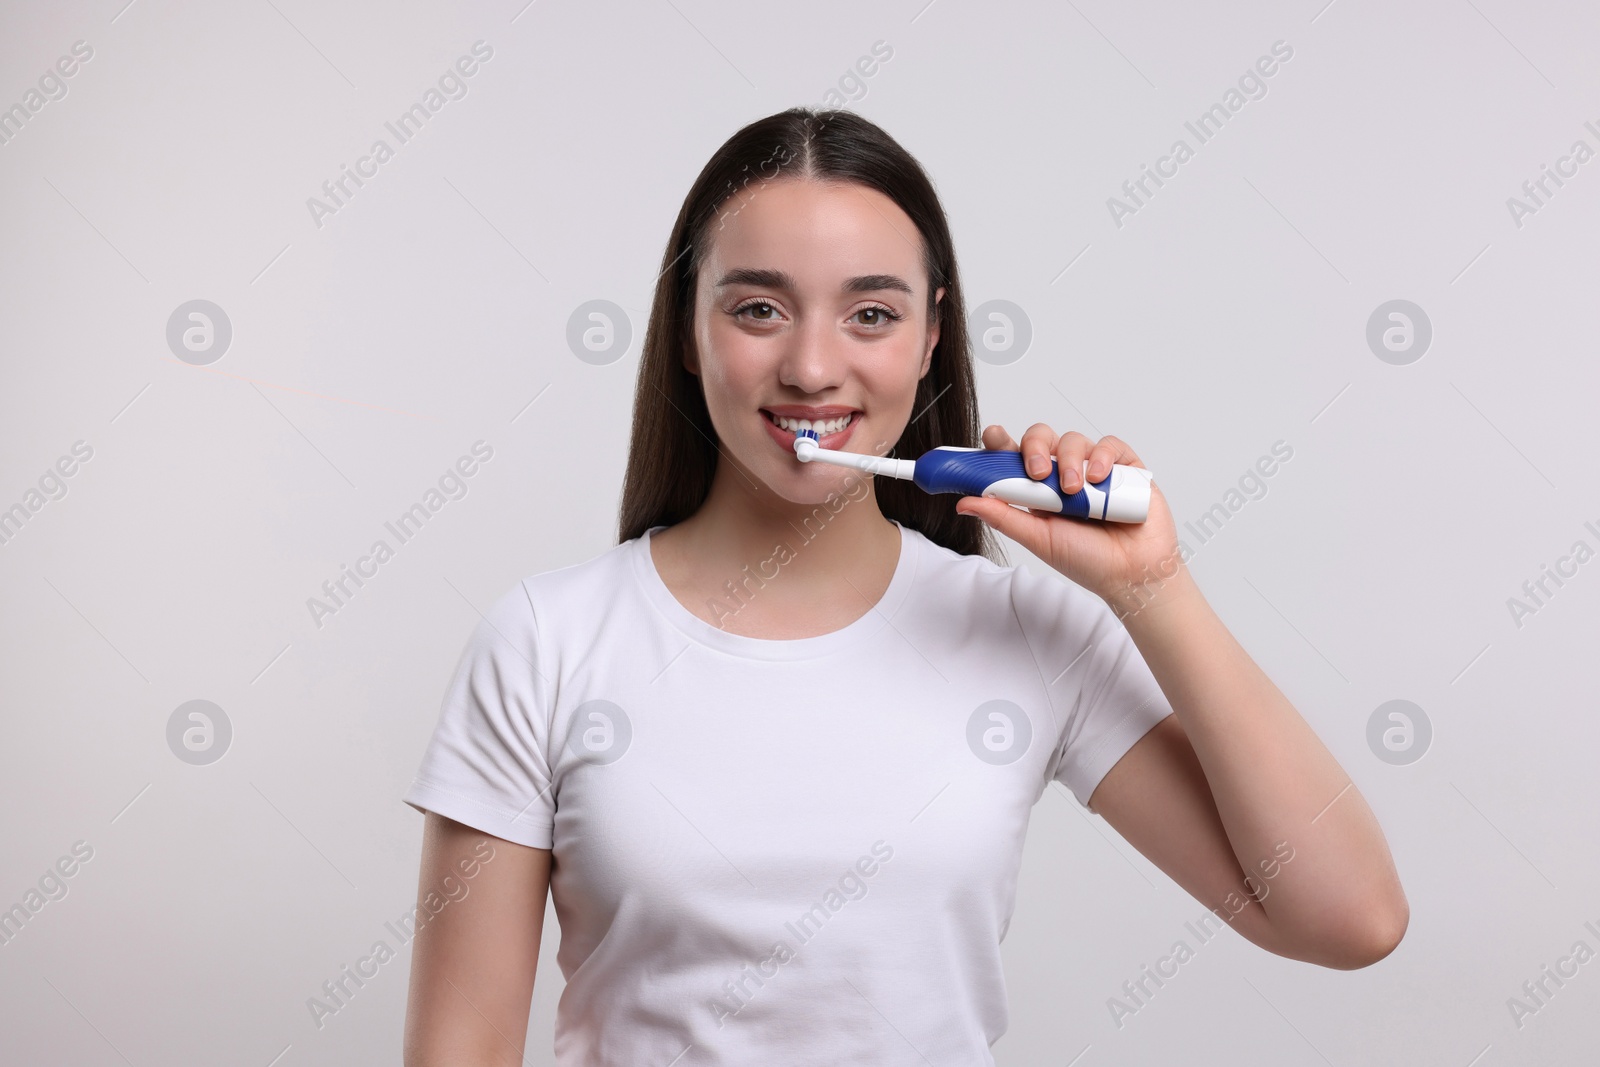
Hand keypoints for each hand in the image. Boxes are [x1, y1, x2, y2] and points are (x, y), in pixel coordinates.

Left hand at [953, 424, 1186, 608]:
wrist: (1132, 574)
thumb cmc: (1087, 560)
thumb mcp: (1037, 538)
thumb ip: (1003, 517)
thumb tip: (964, 502)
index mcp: (1039, 490)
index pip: (1015, 457)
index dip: (1002, 444)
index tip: (993, 438)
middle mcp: (1064, 475)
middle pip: (1041, 439)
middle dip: (1034, 448)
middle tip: (1037, 472)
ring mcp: (1094, 469)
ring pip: (1073, 440)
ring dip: (1070, 461)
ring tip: (1074, 490)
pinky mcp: (1124, 467)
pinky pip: (1109, 445)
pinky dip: (1102, 457)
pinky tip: (1100, 478)